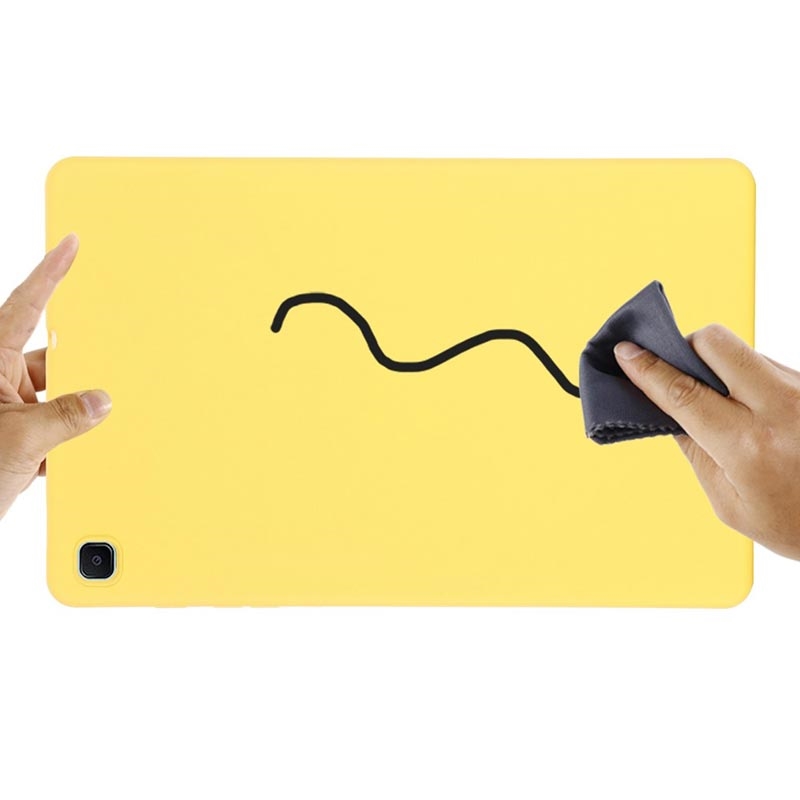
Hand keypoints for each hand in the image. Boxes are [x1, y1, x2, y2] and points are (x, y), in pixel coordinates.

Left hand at [0, 234, 111, 521]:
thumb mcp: (20, 441)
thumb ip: (66, 417)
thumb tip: (102, 400)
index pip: (25, 306)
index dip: (49, 272)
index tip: (69, 243)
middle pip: (47, 358)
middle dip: (77, 369)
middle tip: (105, 369)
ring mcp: (2, 411)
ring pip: (51, 398)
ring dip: (72, 415)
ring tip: (91, 428)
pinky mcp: (10, 438)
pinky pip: (49, 426)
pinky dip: (66, 439)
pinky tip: (79, 453)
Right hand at [614, 326, 799, 559]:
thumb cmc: (792, 522)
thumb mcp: (728, 502)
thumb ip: (695, 450)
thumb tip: (664, 408)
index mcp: (749, 447)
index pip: (684, 393)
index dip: (648, 370)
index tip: (626, 352)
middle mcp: (782, 409)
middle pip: (716, 343)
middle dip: (688, 348)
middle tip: (680, 371)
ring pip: (744, 352)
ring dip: (722, 369)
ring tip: (729, 408)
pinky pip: (768, 366)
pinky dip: (750, 380)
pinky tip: (756, 412)